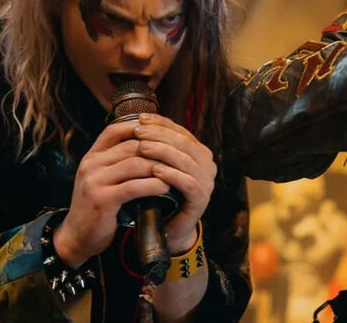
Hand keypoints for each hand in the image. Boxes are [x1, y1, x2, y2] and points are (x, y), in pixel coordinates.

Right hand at [54, 120, 171, 268]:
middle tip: (177, 153)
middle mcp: (91, 164)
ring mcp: (94, 181)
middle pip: (130, 145)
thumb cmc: (97, 206)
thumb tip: (149, 144)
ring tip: (176, 171)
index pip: (115, 130)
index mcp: (92, 156)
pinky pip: (133, 187)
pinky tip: (165, 187)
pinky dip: (153, 185)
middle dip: (157, 148)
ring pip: (134, 164)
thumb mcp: (102, 178)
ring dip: (159, 166)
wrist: (77, 236)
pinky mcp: (102, 200)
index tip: (161, 132)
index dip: (139, 127)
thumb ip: (118, 161)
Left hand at [134, 113, 217, 253]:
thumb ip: (158, 145)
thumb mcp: (159, 164)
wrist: (167, 227)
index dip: (161, 123)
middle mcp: (207, 164)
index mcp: (199, 152)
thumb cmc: (160, 193)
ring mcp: (207, 182)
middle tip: (138, 131)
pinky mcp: (202, 199)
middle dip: (159, 135)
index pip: (180, 131)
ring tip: (141, 147)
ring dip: (162, 152)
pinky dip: (171, 175)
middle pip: (183, 143)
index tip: (140, 118)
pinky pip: (188, 183)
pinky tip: (155, 170)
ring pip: (185, 161)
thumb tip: (140, 119)